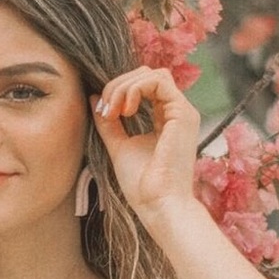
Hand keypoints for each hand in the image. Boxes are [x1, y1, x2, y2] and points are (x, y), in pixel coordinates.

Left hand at [92, 66, 200, 230]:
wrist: (158, 205)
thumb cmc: (142, 186)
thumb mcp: (119, 147)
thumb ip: (109, 123)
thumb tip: (95, 97)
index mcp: (165, 119)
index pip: (144, 86)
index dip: (119, 91)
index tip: (104, 114)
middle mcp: (176, 113)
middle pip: (147, 74)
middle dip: (119, 86)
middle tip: (106, 111)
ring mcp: (182, 112)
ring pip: (152, 74)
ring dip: (125, 86)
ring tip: (114, 111)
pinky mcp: (183, 113)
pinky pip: (158, 81)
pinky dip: (136, 89)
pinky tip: (126, 110)